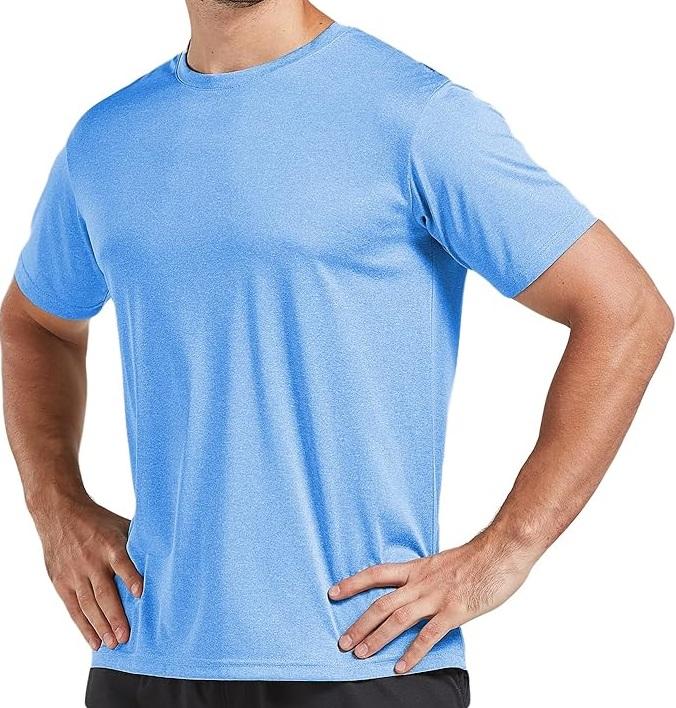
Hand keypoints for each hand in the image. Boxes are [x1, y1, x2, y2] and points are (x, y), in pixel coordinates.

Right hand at [32, 493, 142, 650]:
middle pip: (104, 592)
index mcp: (110, 544)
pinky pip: (73, 608)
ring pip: (88, 605)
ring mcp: (75, 573)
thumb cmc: (98, 521)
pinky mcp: (61, 582)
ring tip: (112, 644)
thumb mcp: (120, 525)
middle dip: (115, 616)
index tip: (140, 594)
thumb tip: (165, 556)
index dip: (131, 578)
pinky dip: (83, 626)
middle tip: (126, 637)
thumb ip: (137, 543)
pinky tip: (94, 641)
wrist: (60, 513)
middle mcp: (92, 560)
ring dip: (101, 626)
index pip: (122, 563)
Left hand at [328, 530, 532, 672]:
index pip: (376, 573)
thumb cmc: (477, 556)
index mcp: (417, 568)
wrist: (501, 549)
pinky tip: (400, 667)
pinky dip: (412, 653)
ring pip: (397, 619)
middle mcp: (421, 582)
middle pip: (381, 603)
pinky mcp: (454, 611)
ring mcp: (436, 597)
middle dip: (359, 623)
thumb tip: (416, 587)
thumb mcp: (442, 561)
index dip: (353, 583)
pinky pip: (428, 635)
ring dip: (376, 638)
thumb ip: (427, 576)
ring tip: (360, 654)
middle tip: (343, 641)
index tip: (333, 592)